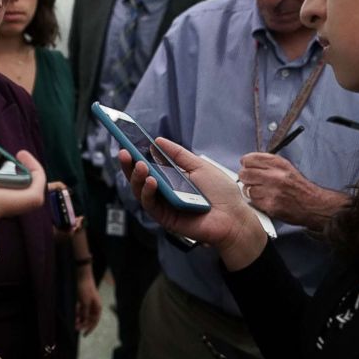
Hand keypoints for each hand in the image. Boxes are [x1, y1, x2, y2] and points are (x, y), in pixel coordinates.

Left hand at [74, 266, 101, 334]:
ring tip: (74, 322)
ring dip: (80, 319)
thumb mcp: (85, 303)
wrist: (83, 277)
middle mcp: (94, 306)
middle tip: (76, 328)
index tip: (84, 334)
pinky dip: (78, 313)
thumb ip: (84, 313)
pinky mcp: (84, 300)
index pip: (94, 322)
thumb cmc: (85, 290)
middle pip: (89, 319)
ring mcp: (89, 303)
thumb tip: (83, 321)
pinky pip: (81, 310)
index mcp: (98, 308)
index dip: (89, 329)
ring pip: (85, 315)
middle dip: (83, 324)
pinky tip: (74, 314)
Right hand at [119, 138, 265, 269]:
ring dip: (137, 177)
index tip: (127, 141)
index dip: (136, 155)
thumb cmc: (221, 193)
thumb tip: (158, 141)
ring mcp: (163, 205)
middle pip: (139, 178)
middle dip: (129, 165)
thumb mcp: (199, 166)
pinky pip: (151, 205)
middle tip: (125, 152)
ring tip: (139, 164)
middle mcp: (164, 192)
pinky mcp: (165, 218)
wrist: (234, 217)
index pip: (148, 166)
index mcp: (171, 178)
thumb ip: (178, 154)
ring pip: (140, 192)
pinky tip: (152, 181)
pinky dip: (148, 192)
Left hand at [238, 153, 347, 229]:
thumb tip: (247, 163)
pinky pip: (253, 201)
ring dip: (251, 191)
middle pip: (244, 173)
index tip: (248, 167)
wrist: (314, 204)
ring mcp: (273, 191)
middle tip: (251, 181)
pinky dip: (257, 201)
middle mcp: (276, 176)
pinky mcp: (271, 205)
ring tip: (262, 192)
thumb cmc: (299, 187)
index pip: (249, 159)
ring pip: (247, 188)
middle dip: (245, 177)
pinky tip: (266, 200)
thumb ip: (267, 163)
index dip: (246, 164)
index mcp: (279, 164)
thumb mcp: (286, 168)